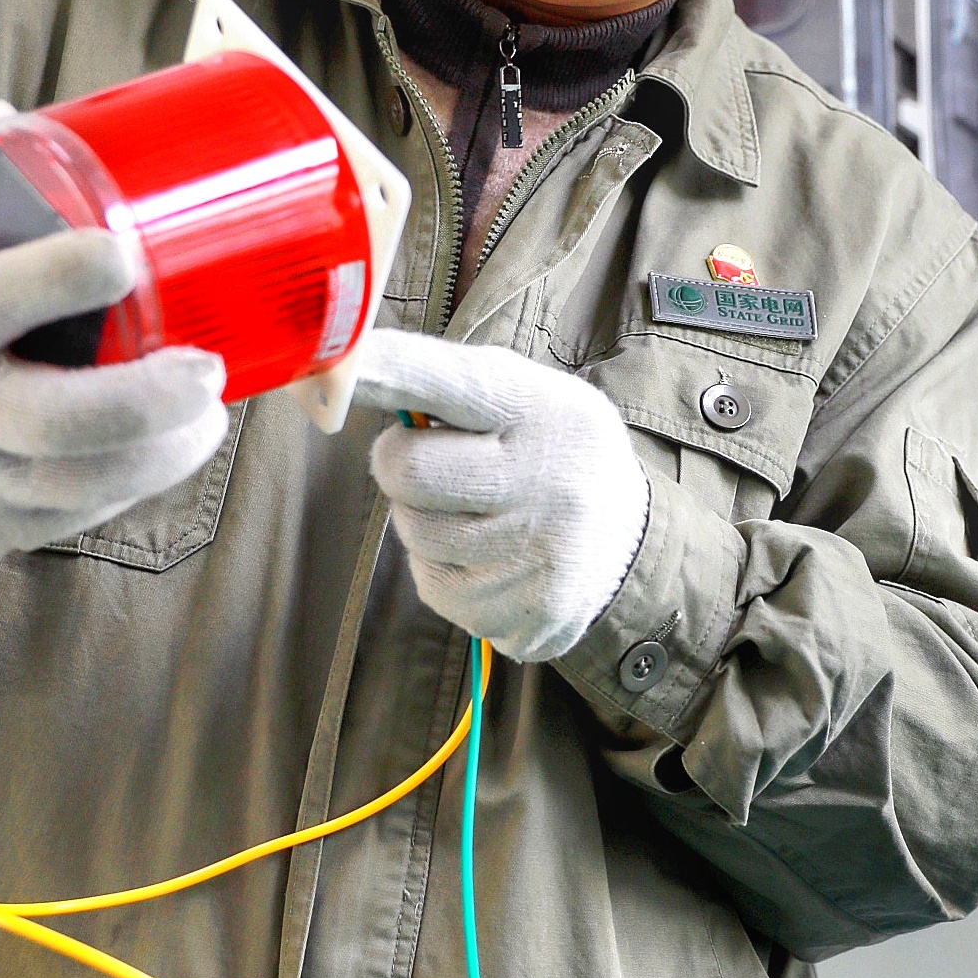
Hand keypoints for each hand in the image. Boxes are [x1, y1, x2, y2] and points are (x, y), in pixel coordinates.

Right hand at [0, 100, 228, 578]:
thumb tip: (9, 115)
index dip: (59, 276)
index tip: (123, 253)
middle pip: (60, 422)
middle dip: (150, 399)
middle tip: (208, 367)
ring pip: (84, 484)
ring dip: (162, 454)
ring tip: (208, 415)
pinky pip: (77, 516)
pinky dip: (133, 486)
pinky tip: (170, 451)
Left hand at [354, 328, 648, 659]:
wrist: (630, 542)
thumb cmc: (549, 451)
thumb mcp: (523, 394)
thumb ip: (443, 381)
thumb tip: (352, 369)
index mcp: (542, 410)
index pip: (453, 381)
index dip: (391, 371)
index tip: (346, 362)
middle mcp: (548, 482)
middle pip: (407, 472)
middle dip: (401, 464)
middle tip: (436, 462)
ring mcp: (540, 556)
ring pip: (414, 534)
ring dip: (424, 521)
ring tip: (477, 512)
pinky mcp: (531, 616)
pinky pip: (434, 589)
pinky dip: (445, 571)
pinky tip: (490, 558)